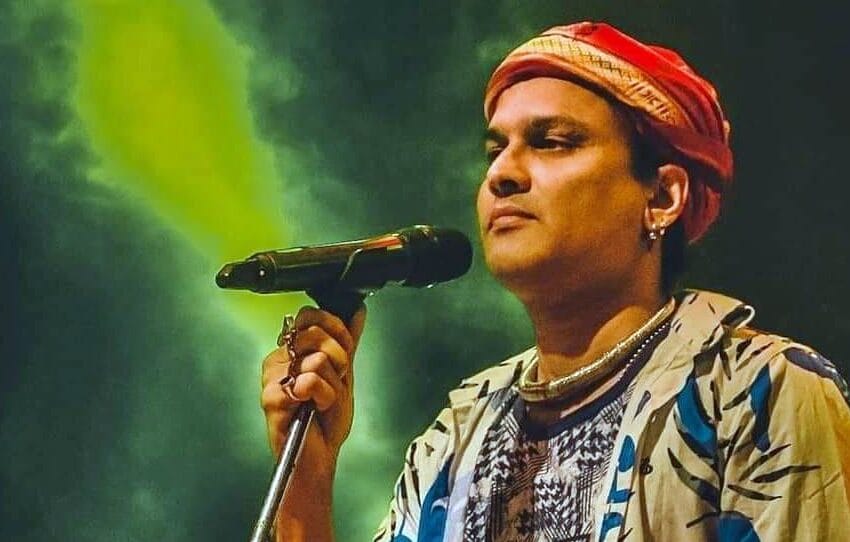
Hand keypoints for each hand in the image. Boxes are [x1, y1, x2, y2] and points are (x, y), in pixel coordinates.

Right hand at [260, 305, 366, 485]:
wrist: (320, 454)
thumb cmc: (327, 419)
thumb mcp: (344, 374)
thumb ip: (348, 341)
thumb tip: (357, 309)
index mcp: (293, 349)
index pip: (311, 316)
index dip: (336, 332)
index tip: (343, 356)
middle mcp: (279, 359)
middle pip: (315, 332)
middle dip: (338, 358)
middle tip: (335, 380)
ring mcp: (272, 377)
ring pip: (317, 359)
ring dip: (331, 385)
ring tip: (322, 401)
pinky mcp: (271, 397)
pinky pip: (309, 381)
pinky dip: (323, 397)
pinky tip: (313, 409)